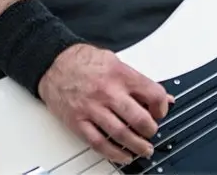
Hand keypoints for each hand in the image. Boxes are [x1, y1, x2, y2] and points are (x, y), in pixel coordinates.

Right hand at [38, 43, 173, 164]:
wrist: (54, 63)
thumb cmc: (84, 61)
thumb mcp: (116, 62)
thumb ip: (139, 81)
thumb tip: (162, 96)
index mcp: (121, 75)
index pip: (153, 94)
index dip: (162, 107)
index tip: (160, 112)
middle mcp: (108, 92)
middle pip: (138, 118)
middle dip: (151, 130)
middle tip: (152, 132)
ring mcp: (92, 108)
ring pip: (121, 133)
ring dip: (136, 146)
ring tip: (144, 149)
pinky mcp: (78, 121)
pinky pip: (98, 142)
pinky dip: (113, 153)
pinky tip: (122, 156)